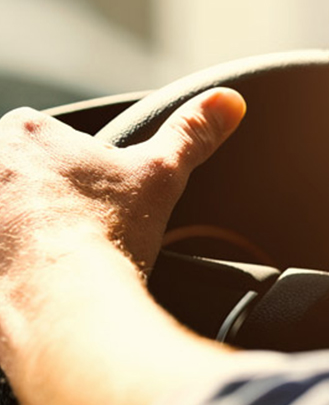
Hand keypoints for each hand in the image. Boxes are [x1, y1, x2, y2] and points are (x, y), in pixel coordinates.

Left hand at [0, 87, 245, 404]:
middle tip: (82, 233)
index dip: (83, 175)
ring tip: (62, 260)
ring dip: (28, 231)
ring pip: (10, 216)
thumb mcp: (161, 173)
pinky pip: (2, 255)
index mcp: (27, 133)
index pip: (54, 144)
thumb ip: (192, 131)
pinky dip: (15, 264)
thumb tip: (231, 100)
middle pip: (26, 179)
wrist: (67, 304)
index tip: (100, 204)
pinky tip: (40, 280)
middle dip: (50, 200)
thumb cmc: (109, 231)